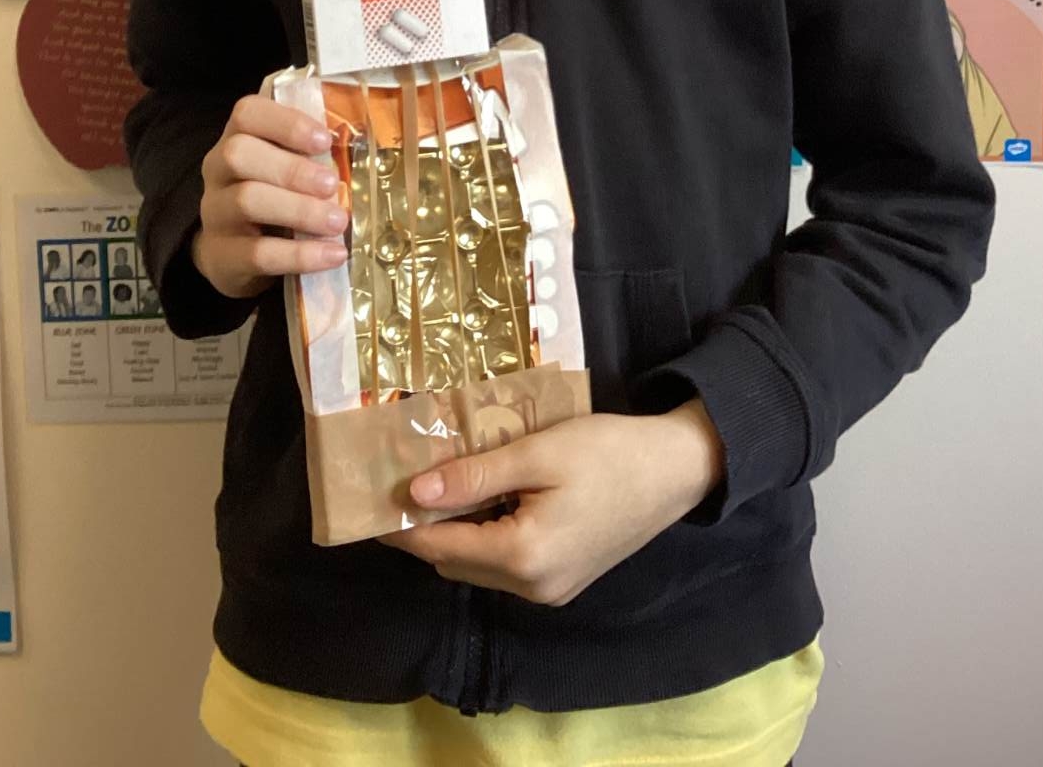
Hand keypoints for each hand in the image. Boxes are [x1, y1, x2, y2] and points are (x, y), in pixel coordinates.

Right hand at [191, 94, 347, 298]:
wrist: (232, 254)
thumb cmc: (273, 196)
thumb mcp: (286, 167)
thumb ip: (311, 153)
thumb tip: (363, 145)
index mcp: (237, 137)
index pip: (247, 113)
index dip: (287, 123)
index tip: (325, 140)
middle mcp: (218, 170)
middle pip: (238, 154)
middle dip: (292, 168)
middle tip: (332, 184)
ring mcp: (215, 213)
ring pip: (246, 201)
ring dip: (300, 210)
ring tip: (338, 221)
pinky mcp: (223, 256)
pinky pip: (257, 253)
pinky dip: (299, 254)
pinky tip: (333, 255)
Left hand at [381, 402, 724, 607]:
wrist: (676, 469)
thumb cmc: (608, 453)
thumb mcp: (538, 453)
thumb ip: (474, 476)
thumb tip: (414, 495)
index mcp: (522, 557)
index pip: (438, 546)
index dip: (399, 525)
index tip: (367, 499)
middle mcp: (533, 588)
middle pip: (454, 561)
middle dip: (423, 527)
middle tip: (398, 482)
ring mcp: (551, 590)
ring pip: (479, 565)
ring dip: (455, 531)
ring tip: (436, 483)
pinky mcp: (565, 580)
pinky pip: (506, 565)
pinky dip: (485, 536)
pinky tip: (482, 497)